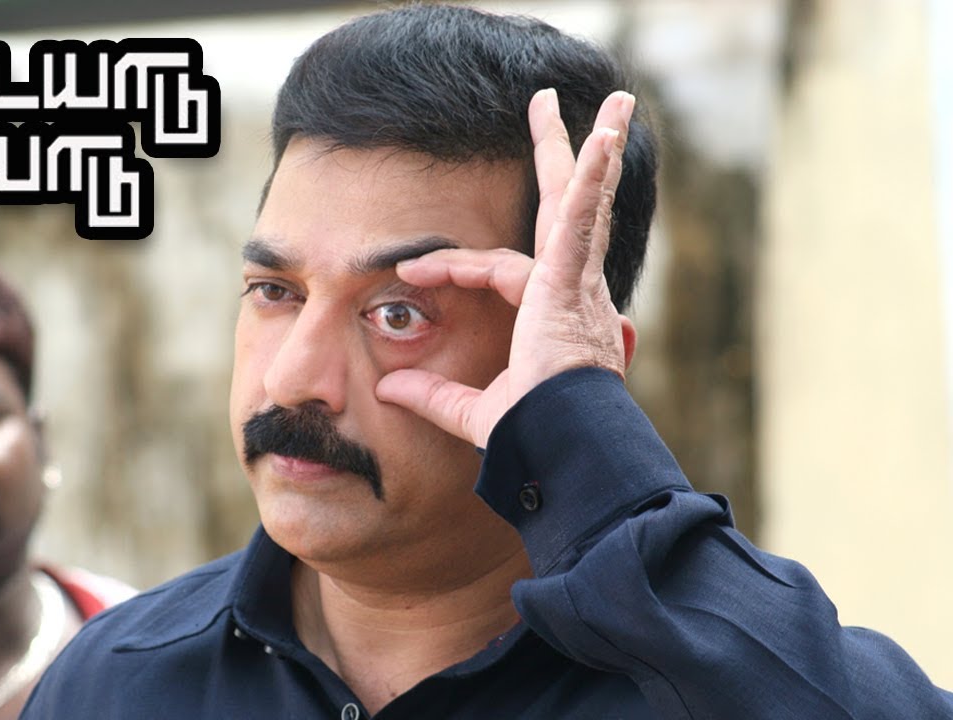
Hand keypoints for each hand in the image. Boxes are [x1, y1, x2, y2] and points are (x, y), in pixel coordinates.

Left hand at [375, 88, 635, 447]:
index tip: (409, 268)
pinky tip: (600, 136)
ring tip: (611, 103)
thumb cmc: (530, 437)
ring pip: (580, 201)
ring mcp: (576, 284)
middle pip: (563, 210)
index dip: (453, 265)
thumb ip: (434, 395)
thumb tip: (388, 388)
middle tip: (552, 109)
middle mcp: (573, 293)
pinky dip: (593, 178)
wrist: (558, 447)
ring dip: (591, 149)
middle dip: (561, 158)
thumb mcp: (473, 412)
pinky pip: (583, 218)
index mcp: (553, 317)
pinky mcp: (571, 281)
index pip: (499, 271)